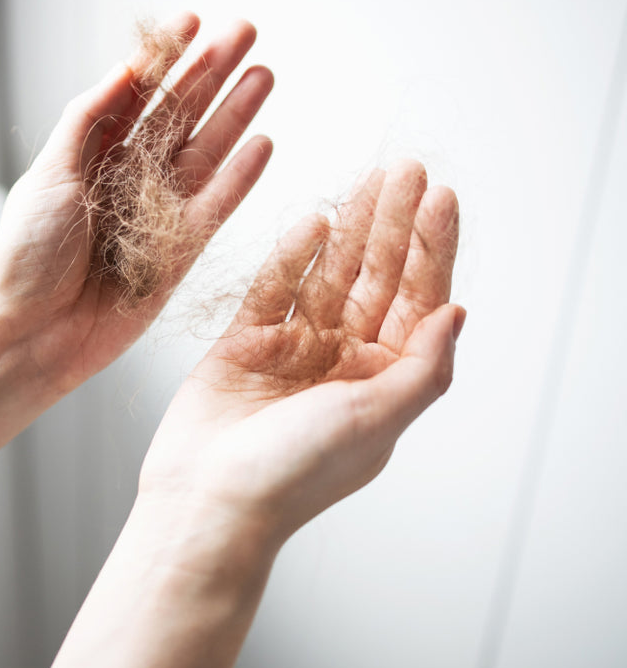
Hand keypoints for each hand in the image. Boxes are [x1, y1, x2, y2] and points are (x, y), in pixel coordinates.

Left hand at [0, 13, 273, 392]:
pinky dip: (240, 178)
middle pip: (179, 114)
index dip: (165, 57)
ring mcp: (157, 213)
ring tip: (264, 74)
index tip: (192, 19)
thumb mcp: (49, 174)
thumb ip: (87, 121)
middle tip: (246, 32)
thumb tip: (125, 69)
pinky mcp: (180, 252)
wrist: (32, 333)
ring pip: (205, 153)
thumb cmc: (27, 255)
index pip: (136, 93)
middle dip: (212, 72)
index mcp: (90, 153)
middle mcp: (128, 178)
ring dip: (235, 114)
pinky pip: (216, 207)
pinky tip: (263, 143)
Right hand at [138, 161, 463, 556]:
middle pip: (379, 278)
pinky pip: (275, 286)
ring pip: (331, 273)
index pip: (417, 301)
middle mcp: (343, 360)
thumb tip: (458, 311)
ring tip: (371, 177)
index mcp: (381, 381)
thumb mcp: (377, 419)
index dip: (432, 249)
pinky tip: (315, 222)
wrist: (209, 499)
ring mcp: (295, 347)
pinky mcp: (246, 340)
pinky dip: (294, 254)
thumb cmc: (294, 473)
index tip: (441, 198)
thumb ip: (423, 366)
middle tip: (408, 168)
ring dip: (353, 226)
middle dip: (396, 223)